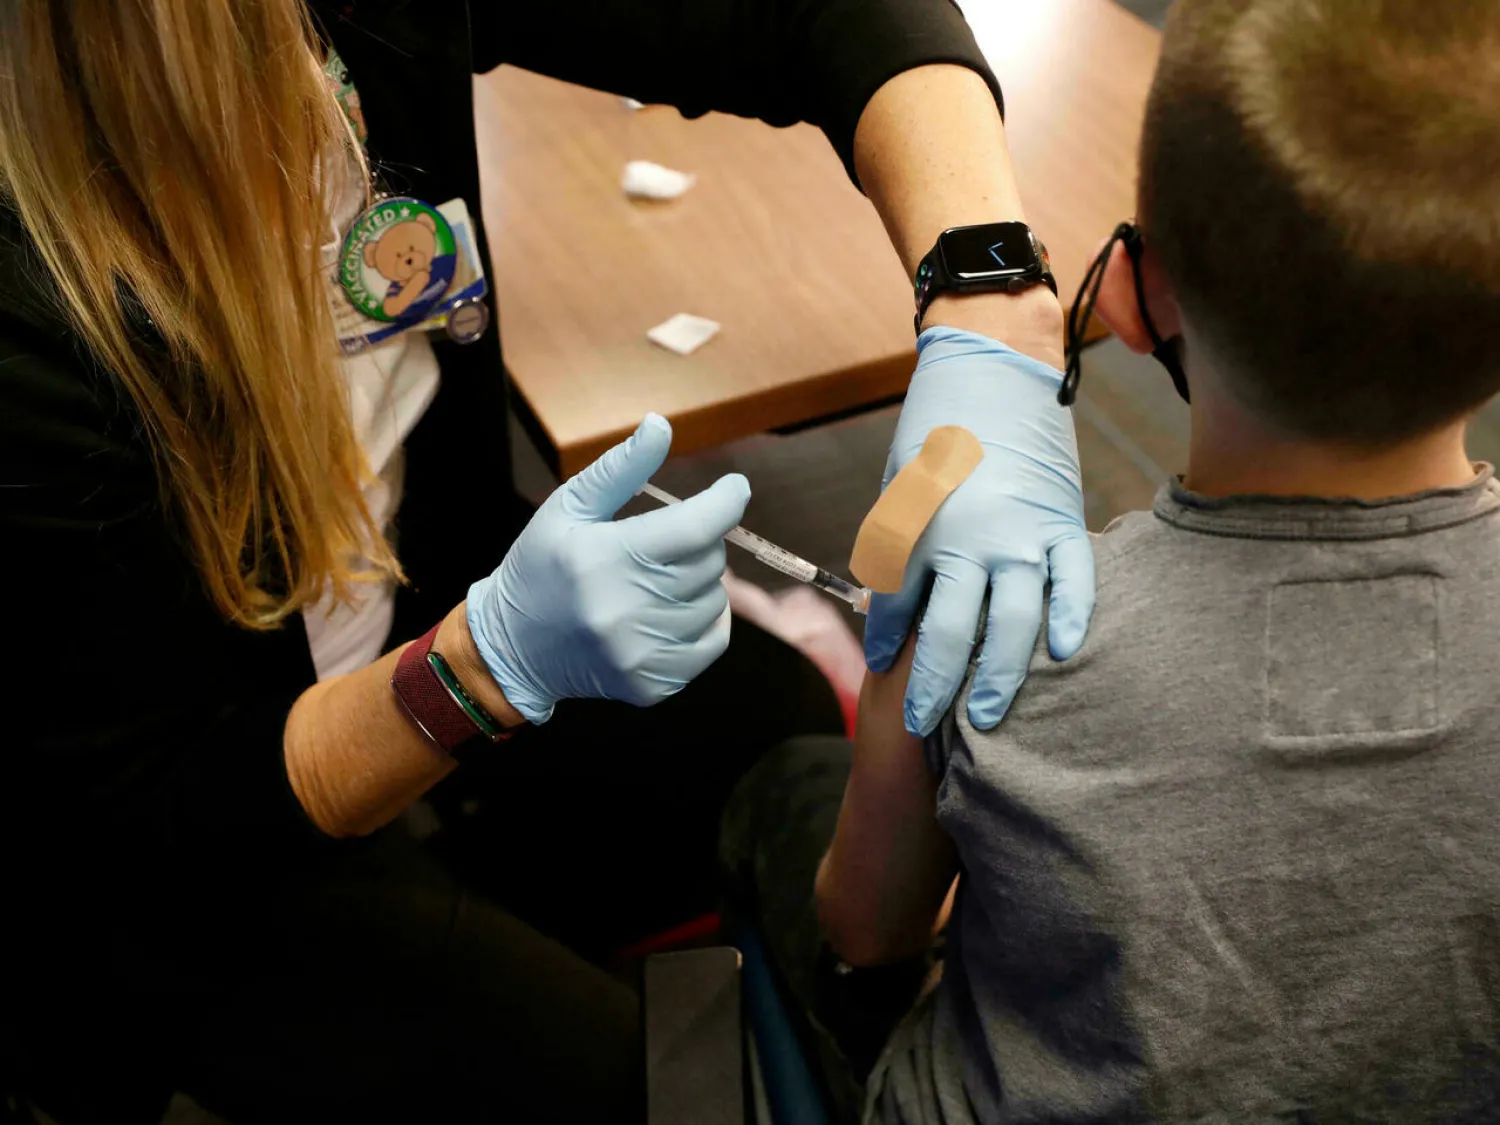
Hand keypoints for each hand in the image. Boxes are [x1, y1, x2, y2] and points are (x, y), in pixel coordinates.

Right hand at [467, 414, 748, 722]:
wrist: (513, 647)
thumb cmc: (542, 567)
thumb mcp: (569, 508)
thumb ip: (620, 468)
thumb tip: (661, 425)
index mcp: (605, 559)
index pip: (695, 528)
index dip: (726, 502)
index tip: (733, 487)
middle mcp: (626, 611)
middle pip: (709, 563)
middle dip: (699, 542)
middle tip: (664, 542)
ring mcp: (642, 654)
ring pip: (715, 601)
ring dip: (700, 583)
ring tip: (657, 580)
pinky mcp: (654, 684)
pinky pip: (713, 641)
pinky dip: (703, 620)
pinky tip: (669, 610)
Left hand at [865, 326, 1093, 735]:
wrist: (992, 368)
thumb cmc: (935, 427)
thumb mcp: (899, 484)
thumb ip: (899, 545)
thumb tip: (896, 603)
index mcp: (919, 527)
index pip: (896, 605)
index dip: (887, 641)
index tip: (884, 666)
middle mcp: (970, 540)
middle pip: (950, 633)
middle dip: (933, 686)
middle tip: (923, 726)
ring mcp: (1022, 534)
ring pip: (1013, 623)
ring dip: (999, 675)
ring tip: (988, 717)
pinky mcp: (1062, 522)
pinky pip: (1074, 582)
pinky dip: (1072, 617)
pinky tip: (1064, 653)